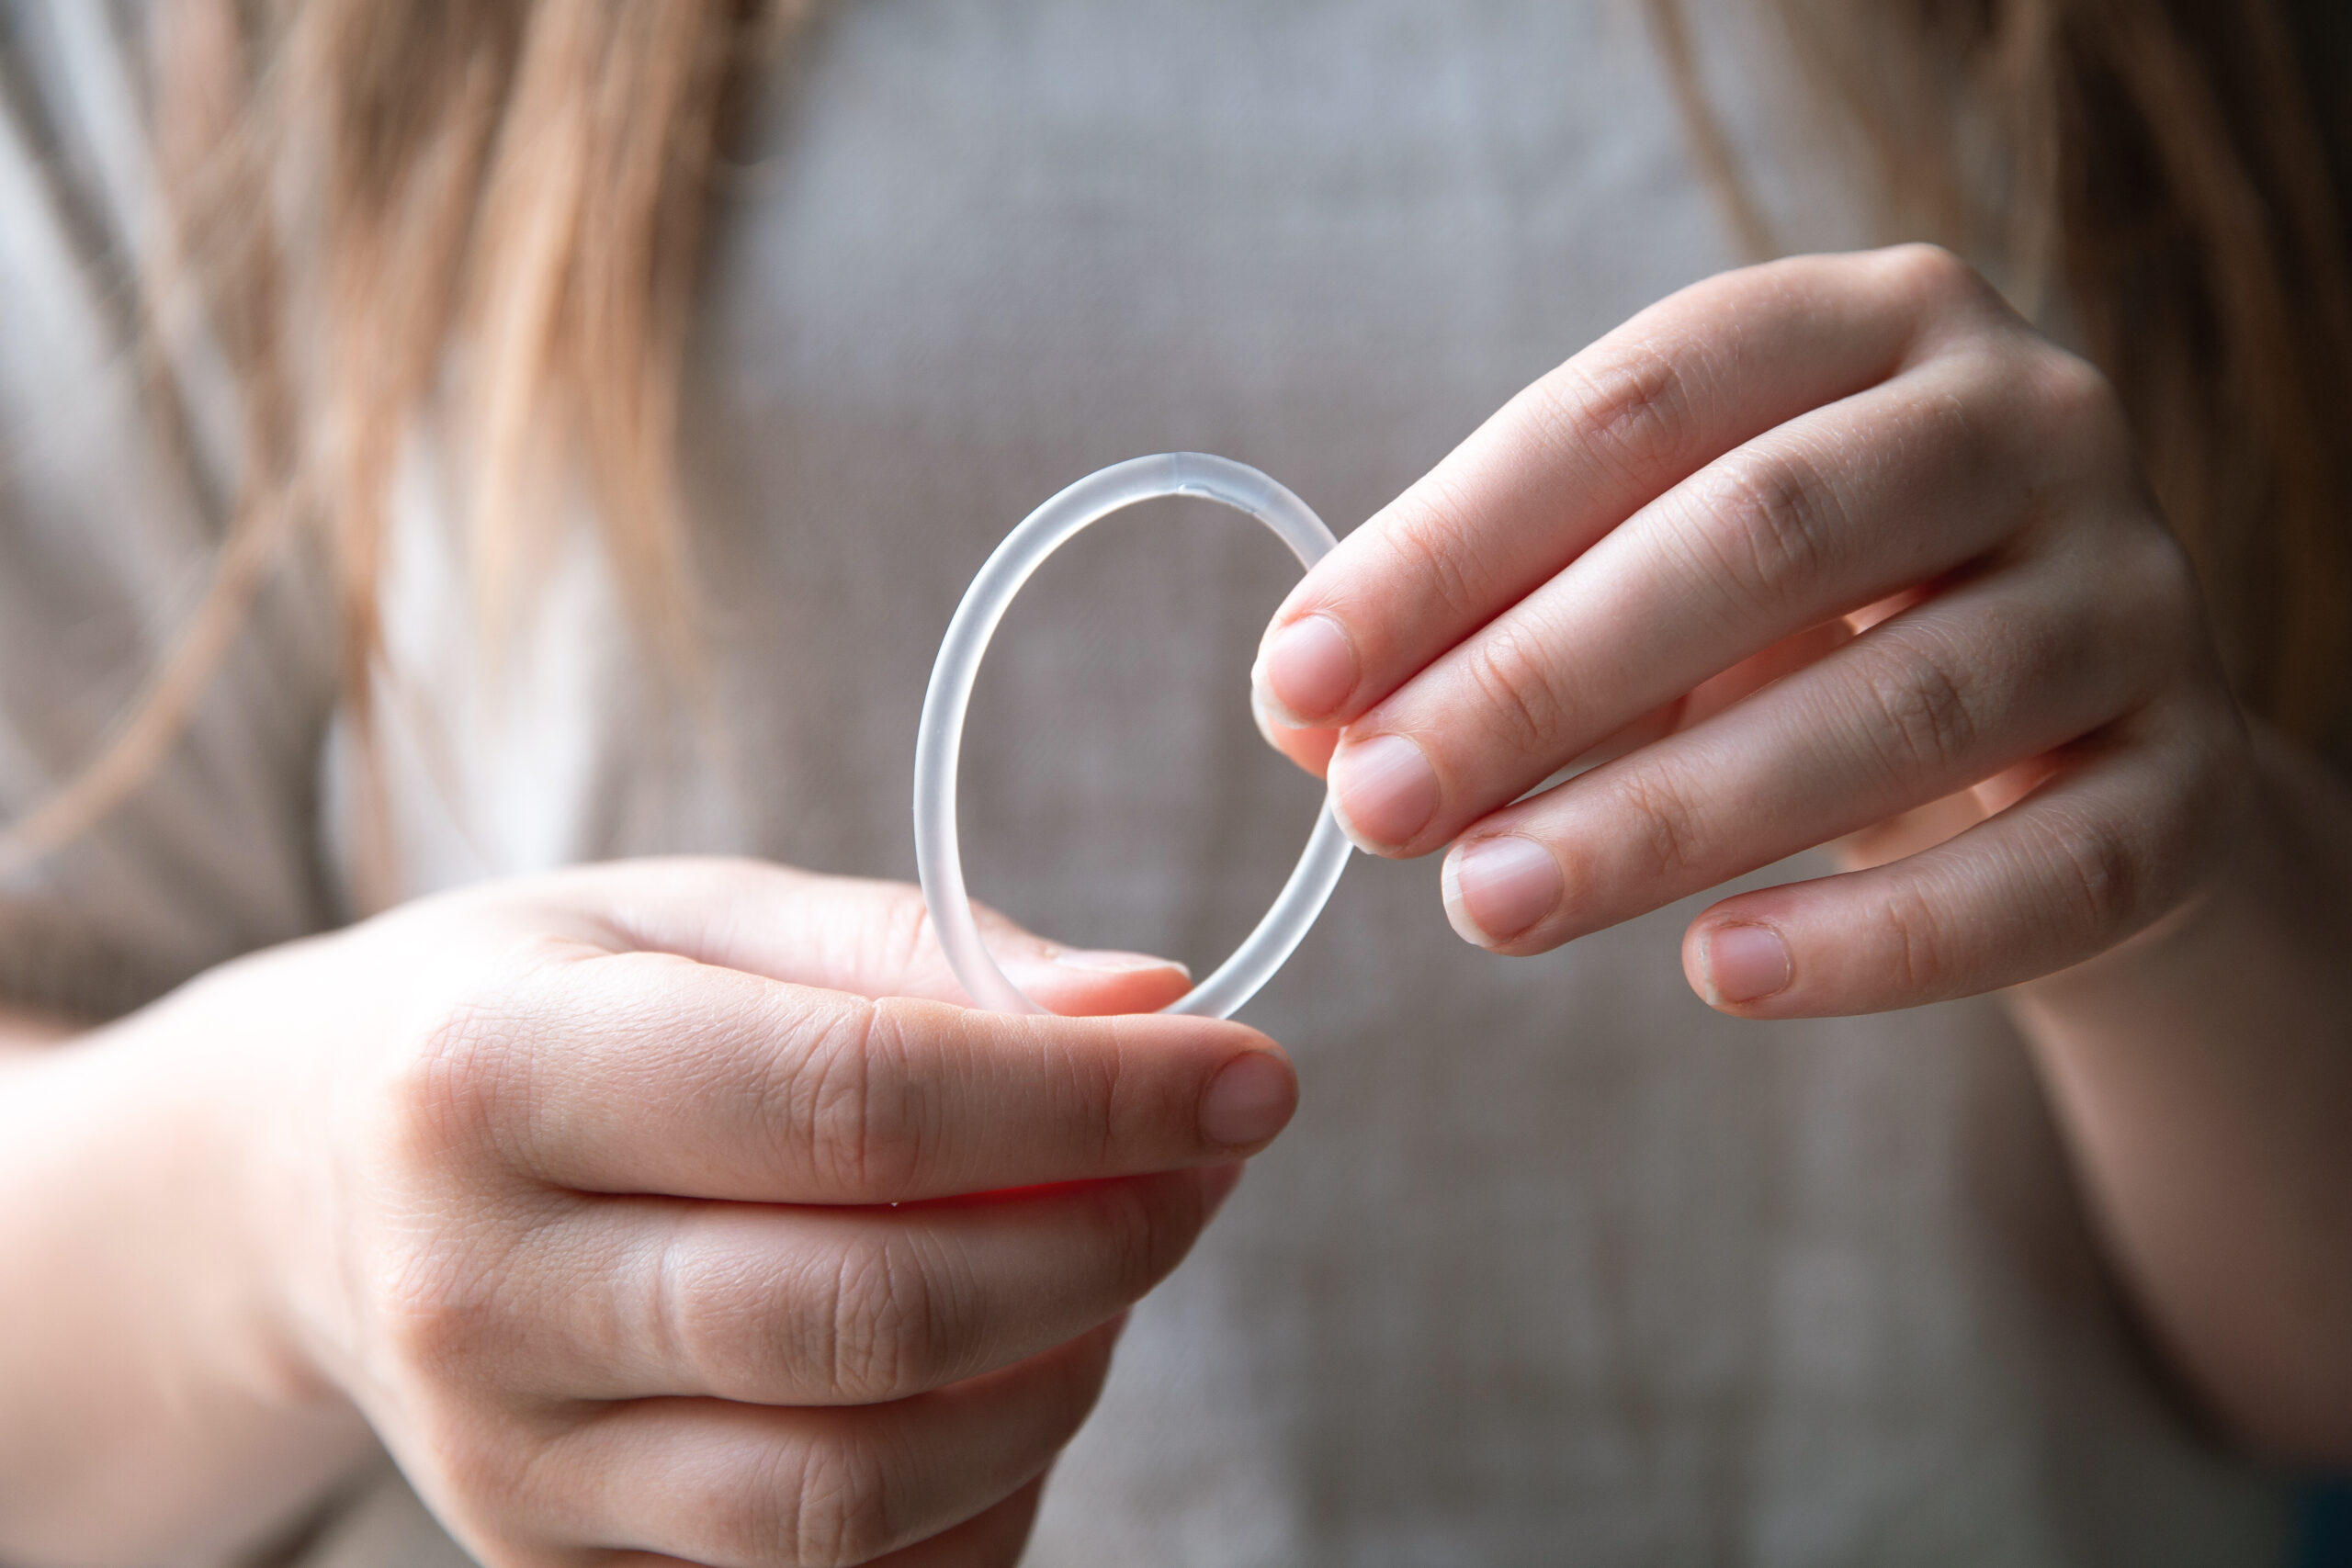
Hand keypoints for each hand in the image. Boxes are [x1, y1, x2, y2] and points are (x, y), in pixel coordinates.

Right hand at [130, 859, 1293, 1565]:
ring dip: (1057, 1378)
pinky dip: (981, 1493)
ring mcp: (510, 1465)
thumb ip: (917, 953)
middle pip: (871, 1318)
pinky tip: (1011, 1373)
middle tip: (1203, 1165)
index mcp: (499, 1072)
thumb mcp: (693, 912)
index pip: (853, 1103)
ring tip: (1107, 1258)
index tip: (1248, 1074)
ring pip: (860, 1489)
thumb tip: (1148, 1001)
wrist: (309, 1176)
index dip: (1089, 1101)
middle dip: (1102, 1246)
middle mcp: (480, 1290)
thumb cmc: (539, 1006)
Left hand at [1252, 245, 2247, 1014]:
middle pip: (1765, 535)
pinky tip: (1714, 975)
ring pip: (1904, 707)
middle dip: (1539, 679)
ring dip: (1669, 817)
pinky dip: (1875, 942)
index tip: (1297, 679)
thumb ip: (1483, 632)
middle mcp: (2023, 419)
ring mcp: (2134, 592)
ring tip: (1489, 905)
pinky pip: (2047, 872)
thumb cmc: (1799, 633)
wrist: (2059, 741)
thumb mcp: (1640, 592)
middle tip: (1375, 808)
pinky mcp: (2192, 777)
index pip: (1632, 408)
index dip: (1450, 545)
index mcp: (1862, 324)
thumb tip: (1304, 721)